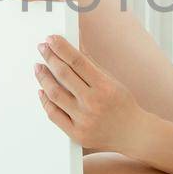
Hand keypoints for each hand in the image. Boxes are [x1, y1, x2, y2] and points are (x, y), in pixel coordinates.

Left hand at [34, 35, 144, 152]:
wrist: (133, 134)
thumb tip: (75, 46)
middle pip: (63, 75)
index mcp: (104, 87)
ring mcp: (83, 119)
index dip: (61, 48)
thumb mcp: (113, 81)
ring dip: (43, 78)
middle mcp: (92, 102)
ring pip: (54, 94)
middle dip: (49, 58)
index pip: (77, 61)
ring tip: (39, 67)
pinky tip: (42, 90)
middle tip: (42, 48)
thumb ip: (92, 65)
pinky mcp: (76, 133)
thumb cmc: (123, 106)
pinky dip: (45, 101)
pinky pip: (54, 114)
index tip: (51, 39)